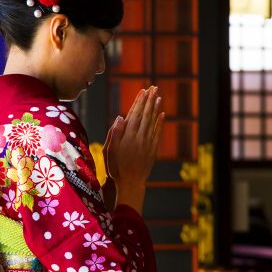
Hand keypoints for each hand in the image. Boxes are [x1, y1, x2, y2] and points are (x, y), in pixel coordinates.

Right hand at [104, 86, 164, 213]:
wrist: (129, 183)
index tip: (143, 91)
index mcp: (128, 135)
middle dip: (149, 100)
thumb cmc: (115, 167)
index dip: (139, 101)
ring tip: (158, 97)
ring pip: (153, 122)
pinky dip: (160, 123)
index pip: (135, 114)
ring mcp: (148, 143)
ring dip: (156, 108)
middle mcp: (139, 137)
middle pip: (145, 115)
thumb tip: (120, 117)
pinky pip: (157, 133)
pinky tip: (162, 114)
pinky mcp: (153, 149)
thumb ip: (114, 133)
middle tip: (154, 88)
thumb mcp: (109, 150)